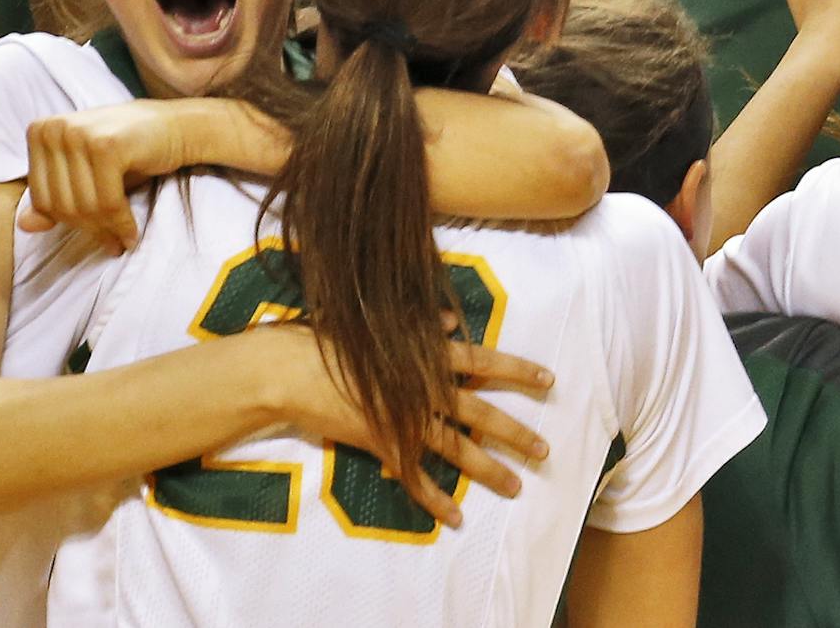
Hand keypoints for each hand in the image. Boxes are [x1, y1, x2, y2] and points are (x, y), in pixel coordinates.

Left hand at [18, 101, 200, 250]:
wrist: (174, 126)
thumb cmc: (126, 152)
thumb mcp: (83, 174)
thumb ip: (51, 198)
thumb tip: (24, 226)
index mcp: (40, 131)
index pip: (41, 197)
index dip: (67, 222)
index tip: (92, 232)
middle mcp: (55, 128)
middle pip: (61, 203)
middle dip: (89, 228)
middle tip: (111, 241)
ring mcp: (79, 133)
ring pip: (84, 206)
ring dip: (106, 230)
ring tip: (121, 238)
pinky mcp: (107, 145)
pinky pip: (107, 201)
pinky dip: (121, 223)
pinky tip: (130, 231)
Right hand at [238, 317, 553, 529]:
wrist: (291, 369)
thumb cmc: (334, 337)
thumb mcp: (380, 324)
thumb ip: (421, 326)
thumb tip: (452, 322)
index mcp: (427, 355)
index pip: (484, 362)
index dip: (518, 370)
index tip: (549, 380)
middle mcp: (424, 389)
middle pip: (480, 414)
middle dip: (515, 433)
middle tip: (544, 451)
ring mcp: (405, 420)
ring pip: (456, 449)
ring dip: (488, 471)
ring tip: (515, 488)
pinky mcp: (383, 446)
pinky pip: (414, 478)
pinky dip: (435, 499)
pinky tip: (456, 516)